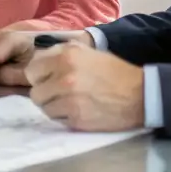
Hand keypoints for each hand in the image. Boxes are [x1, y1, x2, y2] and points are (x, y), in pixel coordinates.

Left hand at [26, 45, 143, 131]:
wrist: (138, 94)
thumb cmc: (112, 71)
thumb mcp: (85, 52)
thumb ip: (59, 54)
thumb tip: (38, 62)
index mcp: (65, 56)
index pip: (32, 69)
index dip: (39, 75)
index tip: (48, 78)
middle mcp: (64, 76)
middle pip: (35, 91)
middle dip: (45, 92)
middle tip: (59, 92)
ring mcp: (69, 99)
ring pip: (44, 107)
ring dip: (53, 106)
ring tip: (69, 101)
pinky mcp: (76, 119)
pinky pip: (56, 119)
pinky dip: (63, 117)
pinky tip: (77, 110)